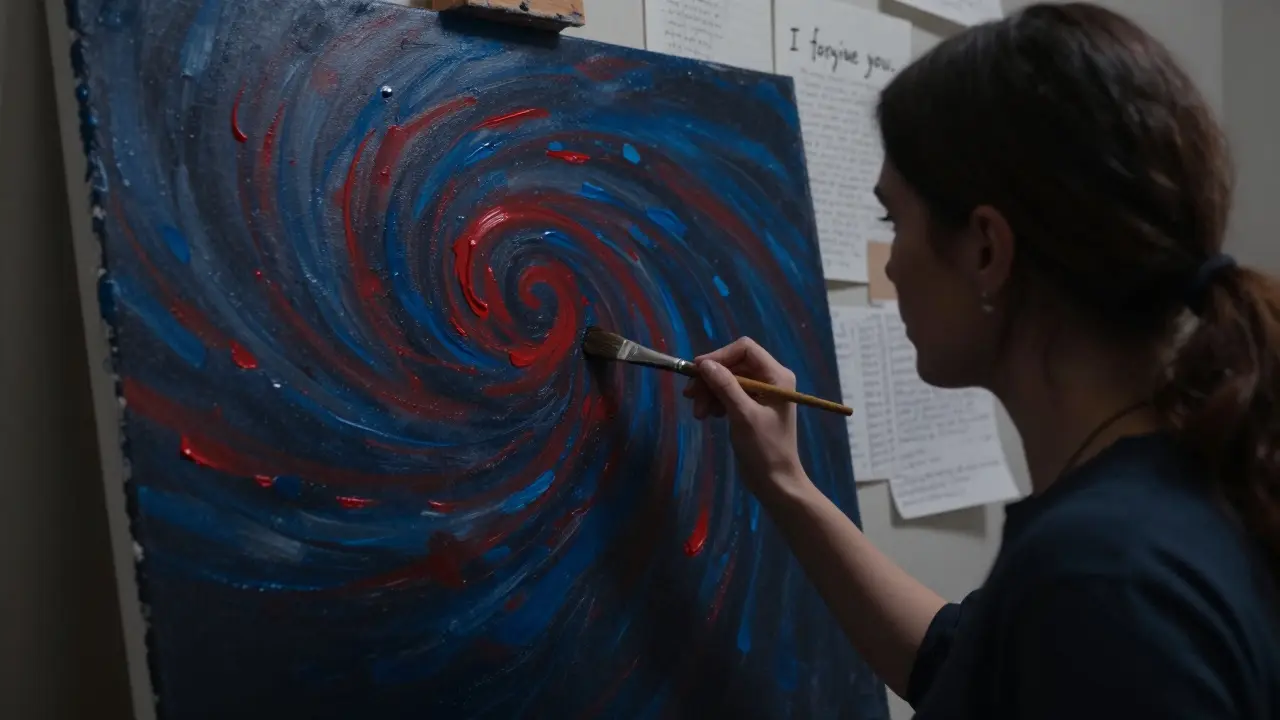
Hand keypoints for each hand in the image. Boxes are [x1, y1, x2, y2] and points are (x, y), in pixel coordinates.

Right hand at [683, 337, 807, 497]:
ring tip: (698, 414)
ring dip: (709, 392)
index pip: (744, 349)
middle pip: (733, 364)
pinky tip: (708, 415)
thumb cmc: (764, 448)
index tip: (697, 370)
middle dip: (711, 379)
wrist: (775, 481)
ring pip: (727, 379)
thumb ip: (725, 386)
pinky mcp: (751, 406)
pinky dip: (715, 401)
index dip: (719, 356)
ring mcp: (761, 392)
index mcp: (777, 376)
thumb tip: (704, 364)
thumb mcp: (743, 415)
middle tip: (690, 396)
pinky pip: (728, 393)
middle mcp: (770, 378)